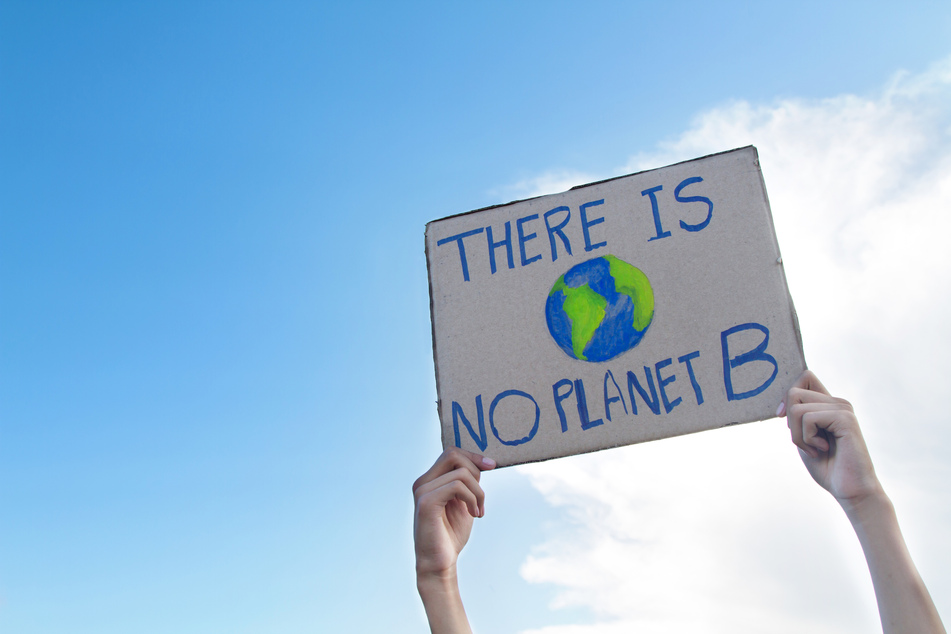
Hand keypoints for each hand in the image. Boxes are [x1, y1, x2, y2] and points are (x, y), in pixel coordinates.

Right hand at [413, 448, 495, 578]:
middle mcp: (422, 482)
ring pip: (461, 473)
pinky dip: (472, 498)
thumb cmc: (450, 535)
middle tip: (481, 497)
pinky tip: (474, 514)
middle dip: (475, 470)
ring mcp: (422, 491)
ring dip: (478, 492)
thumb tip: (482, 462)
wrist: (439, 564)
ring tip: (478, 511)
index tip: (492, 465)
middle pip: (453, 454)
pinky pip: (457, 486)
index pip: (451, 453)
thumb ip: (468, 482)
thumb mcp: (464, 502)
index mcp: (430, 481)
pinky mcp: (426, 503)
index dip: (473, 456)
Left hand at [779, 370, 882, 508]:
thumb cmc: (827, 467)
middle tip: (805, 443)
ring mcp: (842, 408)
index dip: (787, 395)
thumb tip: (782, 403)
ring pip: (797, 407)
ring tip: (815, 449)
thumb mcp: (803, 437)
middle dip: (790, 423)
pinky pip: (808, 418)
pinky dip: (807, 439)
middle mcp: (837, 402)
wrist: (850, 490)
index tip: (783, 417)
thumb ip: (796, 418)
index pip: (804, 376)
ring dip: (798, 435)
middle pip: (794, 392)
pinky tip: (823, 449)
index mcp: (828, 404)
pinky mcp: (845, 418)